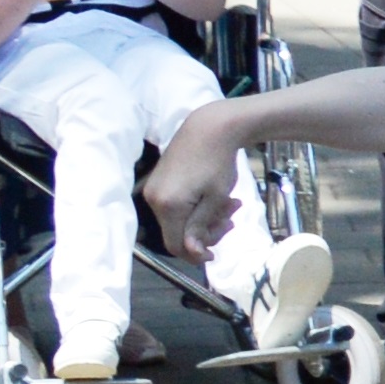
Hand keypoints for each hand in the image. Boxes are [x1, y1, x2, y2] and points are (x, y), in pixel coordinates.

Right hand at [143, 108, 244, 257]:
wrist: (210, 128)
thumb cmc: (218, 162)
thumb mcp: (216, 199)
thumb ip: (201, 227)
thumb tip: (193, 253)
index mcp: (167, 206)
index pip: (175, 244)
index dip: (195, 254)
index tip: (214, 255)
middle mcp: (153, 199)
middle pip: (178, 232)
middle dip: (207, 232)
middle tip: (231, 221)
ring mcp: (153, 190)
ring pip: (179, 219)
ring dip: (206, 218)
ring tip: (231, 205)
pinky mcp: (158, 182)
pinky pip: (177, 205)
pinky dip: (197, 207)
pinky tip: (218, 198)